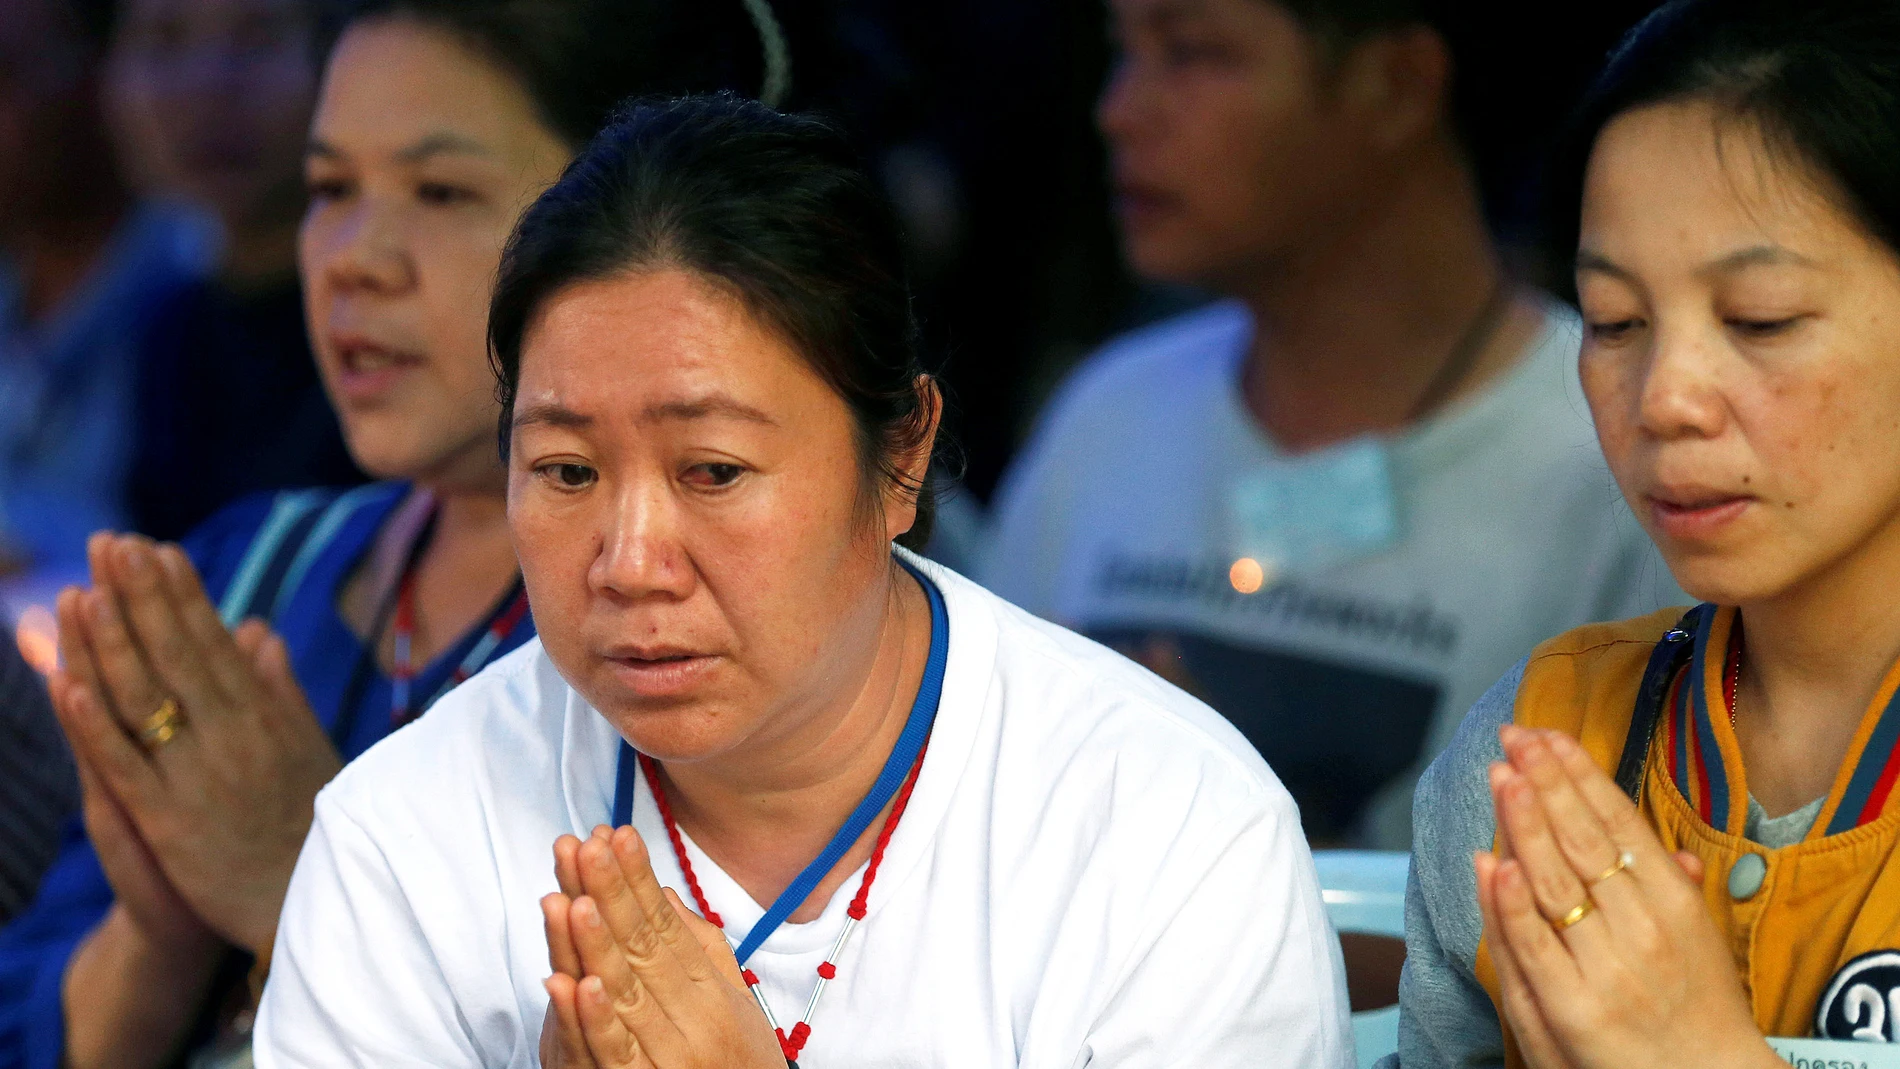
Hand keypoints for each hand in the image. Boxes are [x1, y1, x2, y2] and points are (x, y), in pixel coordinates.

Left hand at [50, 533, 342, 954]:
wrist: (315, 906)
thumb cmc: (318, 826)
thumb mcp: (310, 749)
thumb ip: (278, 689)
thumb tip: (259, 630)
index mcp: (264, 716)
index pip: (214, 640)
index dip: (180, 593)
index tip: (153, 547)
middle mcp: (232, 736)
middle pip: (177, 653)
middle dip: (141, 596)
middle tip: (110, 542)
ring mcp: (199, 777)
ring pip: (146, 698)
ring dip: (112, 642)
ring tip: (84, 590)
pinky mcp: (171, 823)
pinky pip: (126, 766)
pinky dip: (95, 726)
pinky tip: (69, 686)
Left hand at [538, 825, 782, 1068]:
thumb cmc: (743, 1065)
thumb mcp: (734, 1002)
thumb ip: (700, 949)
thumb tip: (665, 898)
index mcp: (710, 988)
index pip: (664, 924)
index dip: (637, 878)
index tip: (615, 833)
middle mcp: (693, 1015)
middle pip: (641, 946)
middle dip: (611, 892)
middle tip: (584, 846)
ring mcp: (671, 1052)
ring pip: (625, 990)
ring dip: (595, 943)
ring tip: (571, 897)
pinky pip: (617, 1051)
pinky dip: (594, 1018)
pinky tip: (571, 982)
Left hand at [1475, 726, 1786, 1068]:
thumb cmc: (1698, 1010)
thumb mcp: (1702, 941)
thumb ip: (1678, 891)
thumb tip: (1669, 851)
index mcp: (1675, 903)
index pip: (1619, 823)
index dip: (1579, 776)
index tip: (1547, 736)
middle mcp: (1643, 928)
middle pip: (1583, 841)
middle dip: (1544, 782)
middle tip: (1512, 738)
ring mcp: (1606, 968)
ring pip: (1554, 883)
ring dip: (1523, 824)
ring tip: (1500, 775)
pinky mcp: (1572, 1008)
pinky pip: (1534, 946)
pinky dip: (1510, 903)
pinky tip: (1491, 860)